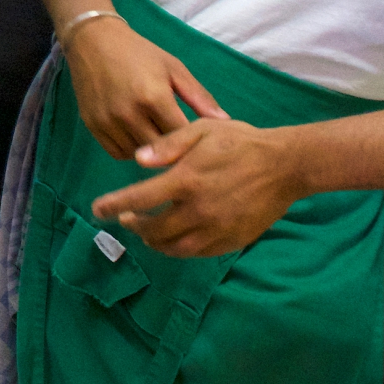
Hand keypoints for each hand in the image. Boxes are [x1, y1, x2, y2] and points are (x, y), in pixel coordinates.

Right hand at [63, 19, 226, 157]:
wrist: (93, 41)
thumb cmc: (139, 53)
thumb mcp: (174, 68)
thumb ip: (199, 97)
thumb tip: (225, 121)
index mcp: (153, 97)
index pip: (181, 135)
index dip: (192, 140)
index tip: (198, 138)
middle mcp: (129, 113)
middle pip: (161, 150)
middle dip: (174, 149)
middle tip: (181, 142)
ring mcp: (108, 122)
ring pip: (139, 156)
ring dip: (152, 152)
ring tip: (159, 135)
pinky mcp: (93, 126)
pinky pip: (118, 153)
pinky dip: (132, 150)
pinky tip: (139, 136)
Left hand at [91, 119, 305, 256]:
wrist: (286, 165)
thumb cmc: (240, 142)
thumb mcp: (201, 130)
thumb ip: (167, 146)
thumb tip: (136, 160)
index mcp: (186, 180)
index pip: (139, 199)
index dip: (113, 206)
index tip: (97, 210)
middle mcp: (198, 209)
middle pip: (153, 230)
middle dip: (134, 226)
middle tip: (127, 218)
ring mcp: (216, 228)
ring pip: (174, 248)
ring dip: (155, 242)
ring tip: (147, 232)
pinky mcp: (232, 240)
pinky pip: (198, 253)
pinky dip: (180, 248)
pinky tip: (175, 238)